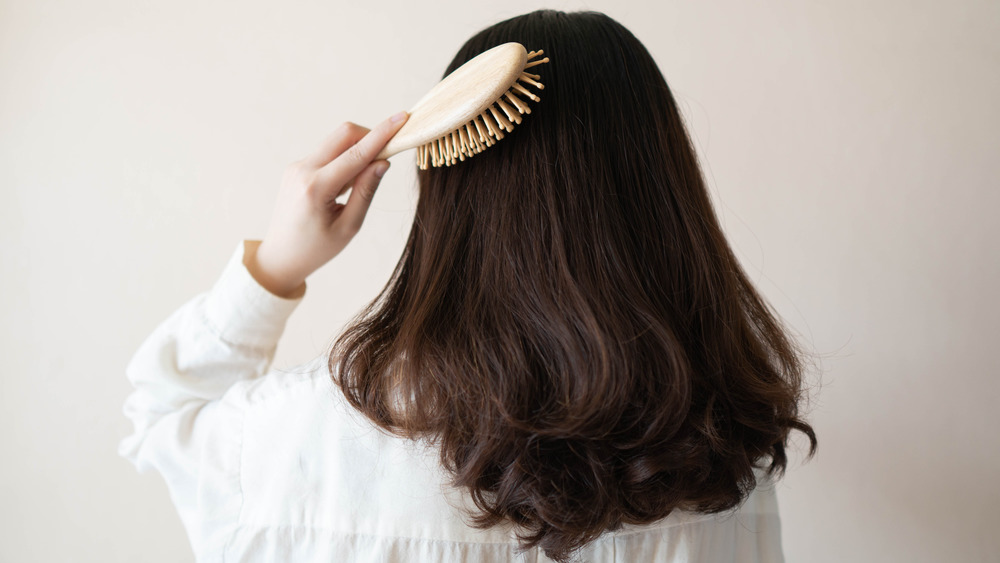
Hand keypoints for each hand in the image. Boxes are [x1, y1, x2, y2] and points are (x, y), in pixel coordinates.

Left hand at [247, 111, 409, 297]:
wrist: (280, 257)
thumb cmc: (316, 249)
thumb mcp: (348, 227)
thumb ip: (365, 192)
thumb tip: (382, 162)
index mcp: (316, 188)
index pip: (356, 153)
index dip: (382, 134)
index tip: (402, 118)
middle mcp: (302, 170)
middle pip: (343, 134)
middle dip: (369, 137)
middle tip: (387, 156)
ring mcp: (296, 166)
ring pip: (335, 142)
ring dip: (356, 152)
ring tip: (355, 188)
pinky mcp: (296, 168)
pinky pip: (327, 153)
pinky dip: (343, 161)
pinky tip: (342, 188)